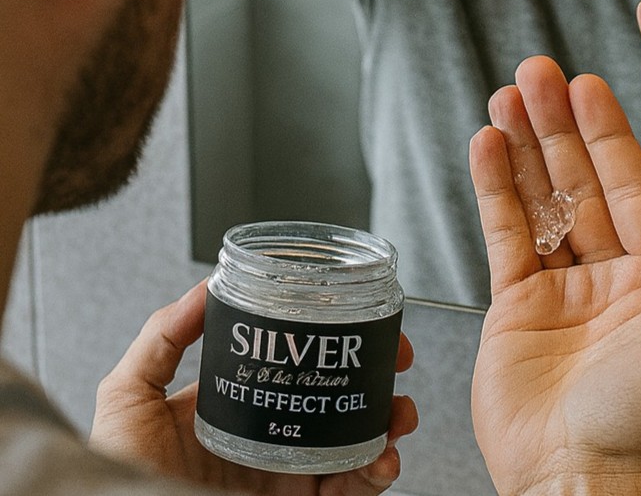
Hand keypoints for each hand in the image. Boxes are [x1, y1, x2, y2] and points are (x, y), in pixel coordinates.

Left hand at [90, 281, 416, 493]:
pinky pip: (352, 489)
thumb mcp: (129, 396)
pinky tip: (381, 457)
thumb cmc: (118, 474)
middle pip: (337, 399)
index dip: (332, 344)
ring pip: (356, 444)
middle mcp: (269, 438)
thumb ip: (161, 339)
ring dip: (388, 423)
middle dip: (377, 377)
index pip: (295, 366)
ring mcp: (287, 477)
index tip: (359, 324)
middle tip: (397, 361)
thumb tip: (204, 287)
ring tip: (398, 412)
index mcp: (238, 406)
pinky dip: (376, 473)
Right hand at [470, 55, 640, 495]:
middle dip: (557, 126)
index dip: (607, 134)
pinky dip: (493, 188)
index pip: (628, 186)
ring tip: (506, 94)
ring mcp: (557, 288)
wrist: (582, 484)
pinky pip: (503, 234)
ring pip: (537, 199)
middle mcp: (606, 275)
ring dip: (522, 145)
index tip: (588, 85)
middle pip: (578, 181)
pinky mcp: (513, 306)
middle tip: (535, 72)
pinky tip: (486, 146)